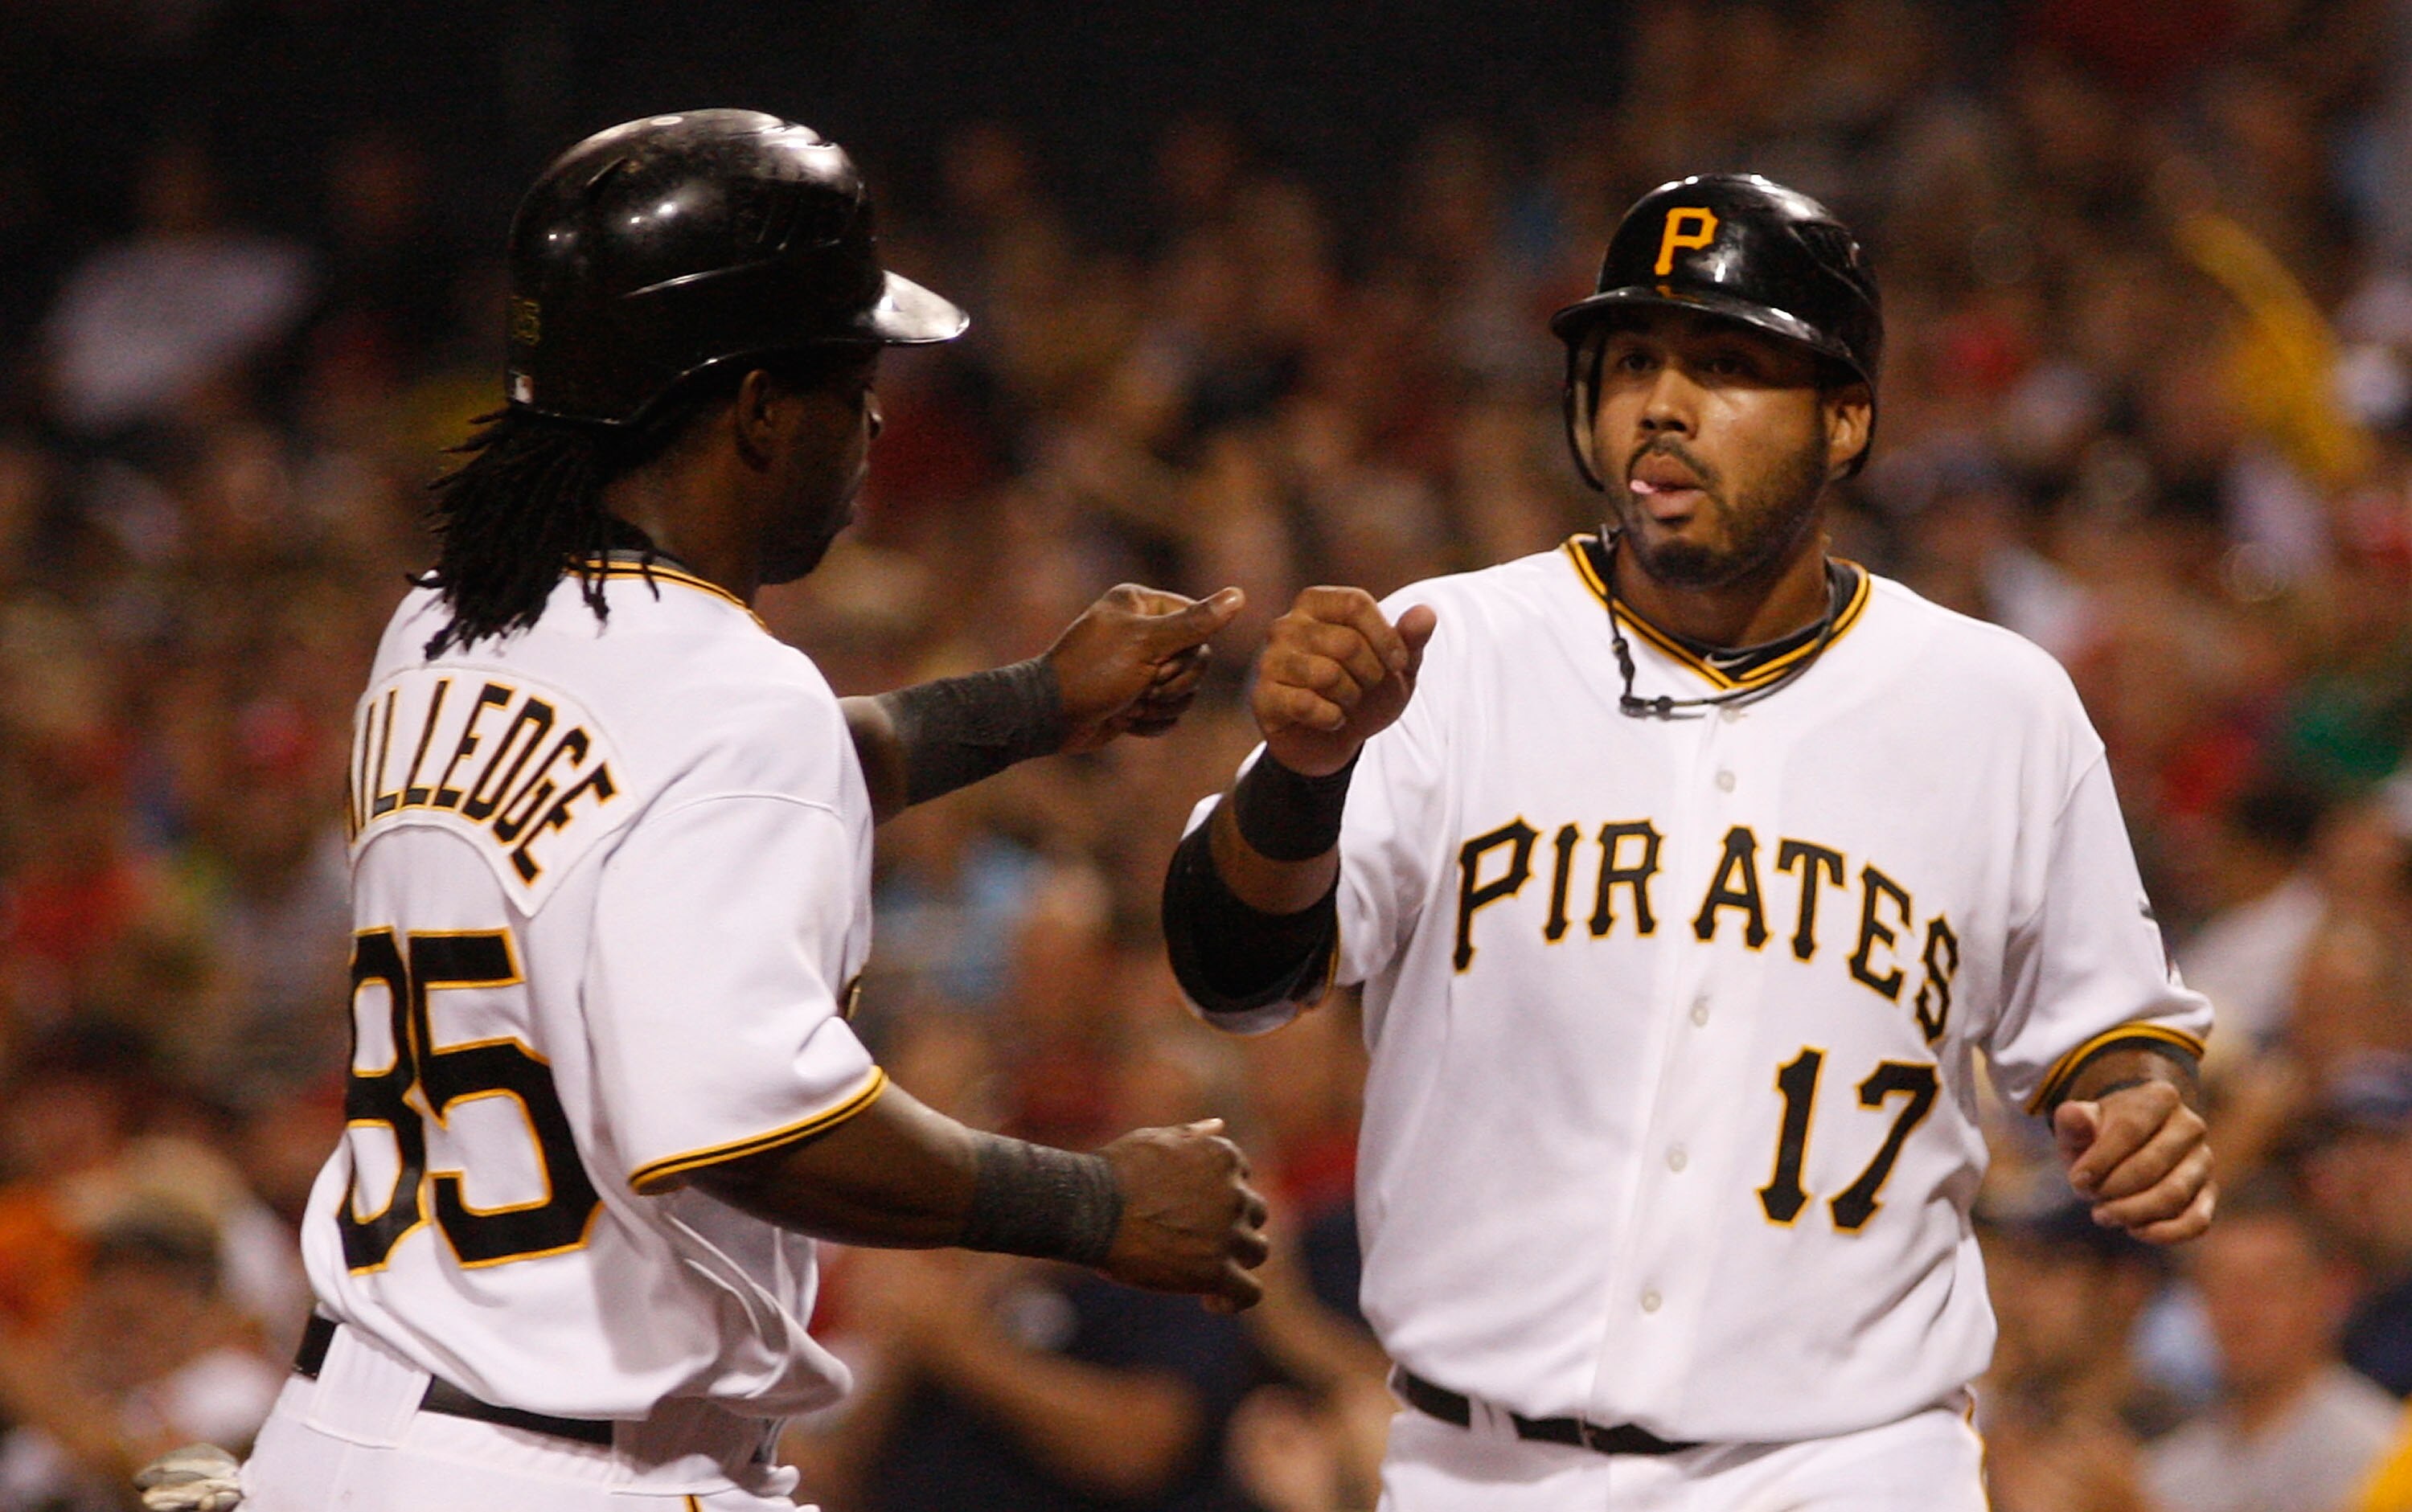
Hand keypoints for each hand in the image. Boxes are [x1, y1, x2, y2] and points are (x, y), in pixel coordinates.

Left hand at [1047, 584, 1244, 753]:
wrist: (1051, 718)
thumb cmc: (1094, 672)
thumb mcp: (1147, 644)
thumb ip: (1195, 623)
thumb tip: (1239, 595)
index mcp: (1142, 604)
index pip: (1199, 623)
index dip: (1188, 652)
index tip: (1160, 662)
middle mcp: (1143, 630)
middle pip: (1197, 660)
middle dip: (1174, 683)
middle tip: (1144, 687)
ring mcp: (1140, 666)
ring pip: (1186, 691)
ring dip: (1161, 705)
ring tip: (1130, 705)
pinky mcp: (1137, 697)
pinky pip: (1169, 713)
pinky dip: (1150, 721)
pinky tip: (1125, 720)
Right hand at [1096, 1118, 1270, 1310]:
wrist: (1090, 1208)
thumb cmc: (1113, 1172)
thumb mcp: (1154, 1139)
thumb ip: (1192, 1136)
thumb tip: (1219, 1125)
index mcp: (1222, 1156)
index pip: (1242, 1178)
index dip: (1221, 1195)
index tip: (1197, 1209)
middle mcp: (1234, 1193)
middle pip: (1254, 1213)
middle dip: (1232, 1226)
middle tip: (1197, 1241)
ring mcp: (1228, 1233)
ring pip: (1257, 1251)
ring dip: (1237, 1260)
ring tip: (1206, 1273)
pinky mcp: (1215, 1271)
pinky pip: (1249, 1293)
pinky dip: (1235, 1300)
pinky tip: (1211, 1300)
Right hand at [1252, 588, 1436, 776]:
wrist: (1334, 739)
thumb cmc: (1364, 690)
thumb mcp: (1397, 666)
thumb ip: (1412, 638)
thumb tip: (1426, 613)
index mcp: (1315, 603)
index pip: (1355, 603)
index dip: (1386, 637)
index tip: (1399, 663)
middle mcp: (1286, 625)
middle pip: (1346, 643)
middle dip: (1372, 674)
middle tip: (1368, 687)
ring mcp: (1270, 661)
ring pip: (1327, 674)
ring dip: (1352, 697)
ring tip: (1347, 702)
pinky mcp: (1263, 697)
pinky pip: (1306, 705)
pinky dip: (1332, 718)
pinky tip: (1331, 719)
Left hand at [2056, 1081, 2214, 1242]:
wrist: (2125, 1146)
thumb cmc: (2097, 1134)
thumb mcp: (2078, 1123)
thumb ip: (2073, 1119)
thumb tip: (2075, 1115)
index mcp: (2160, 1097)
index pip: (2130, 1129)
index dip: (2100, 1159)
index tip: (2076, 1179)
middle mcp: (2190, 1126)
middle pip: (2152, 1164)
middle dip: (2114, 1187)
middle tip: (2088, 1197)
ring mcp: (2204, 1160)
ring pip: (2174, 1194)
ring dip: (2134, 1211)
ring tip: (2102, 1215)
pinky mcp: (2208, 1193)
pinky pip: (2197, 1220)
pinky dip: (2166, 1233)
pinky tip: (2135, 1231)